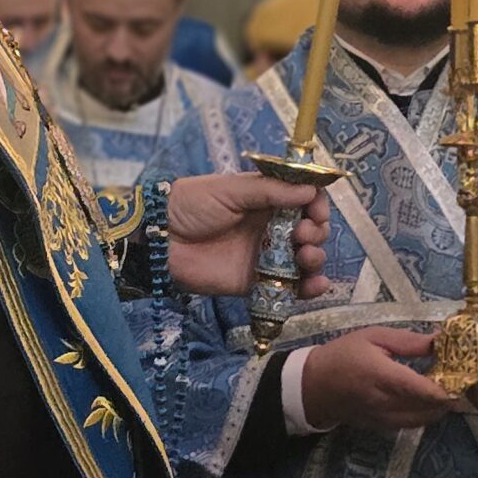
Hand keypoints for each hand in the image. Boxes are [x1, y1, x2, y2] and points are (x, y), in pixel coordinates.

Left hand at [165, 173, 330, 298]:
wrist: (160, 238)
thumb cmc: (192, 203)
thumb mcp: (231, 188)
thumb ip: (271, 191)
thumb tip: (310, 191)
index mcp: (266, 200)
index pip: (304, 201)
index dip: (316, 205)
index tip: (316, 210)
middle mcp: (271, 228)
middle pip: (310, 231)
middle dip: (316, 232)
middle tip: (303, 233)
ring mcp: (265, 256)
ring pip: (305, 259)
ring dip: (315, 257)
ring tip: (305, 254)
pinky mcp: (256, 283)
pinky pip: (289, 288)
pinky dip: (309, 288)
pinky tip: (316, 284)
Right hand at [300, 328, 456, 431]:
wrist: (313, 386)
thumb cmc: (343, 355)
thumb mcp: (373, 337)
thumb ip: (408, 341)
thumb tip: (440, 341)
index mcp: (381, 375)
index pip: (420, 389)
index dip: (445, 388)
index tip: (463, 378)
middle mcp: (384, 402)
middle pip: (428, 407)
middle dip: (448, 396)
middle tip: (459, 379)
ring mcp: (383, 419)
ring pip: (423, 419)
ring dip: (439, 407)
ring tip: (445, 388)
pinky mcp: (382, 428)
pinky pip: (412, 424)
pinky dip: (425, 414)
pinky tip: (428, 400)